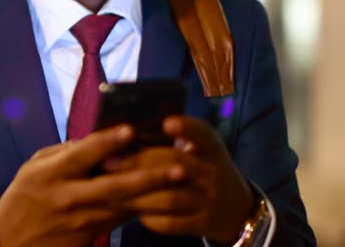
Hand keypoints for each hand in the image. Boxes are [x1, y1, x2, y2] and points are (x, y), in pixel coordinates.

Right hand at [0, 125, 185, 246]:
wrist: (11, 242)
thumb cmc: (25, 196)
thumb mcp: (34, 167)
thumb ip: (66, 152)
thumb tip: (99, 139)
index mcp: (50, 175)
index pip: (81, 156)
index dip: (106, 142)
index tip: (131, 130)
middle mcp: (68, 198)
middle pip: (113, 187)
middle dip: (148, 177)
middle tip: (178, 167)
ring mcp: (81, 221)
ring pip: (125, 206)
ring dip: (156, 195)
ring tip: (183, 185)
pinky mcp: (91, 237)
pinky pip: (122, 220)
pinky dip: (144, 208)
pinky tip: (166, 199)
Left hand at [112, 116, 253, 242]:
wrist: (236, 209)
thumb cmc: (204, 170)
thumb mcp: (201, 149)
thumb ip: (173, 140)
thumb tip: (126, 131)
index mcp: (211, 148)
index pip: (203, 134)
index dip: (186, 127)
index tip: (166, 122)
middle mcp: (212, 172)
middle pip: (175, 162)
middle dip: (138, 161)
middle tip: (108, 163)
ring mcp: (209, 200)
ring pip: (170, 196)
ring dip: (138, 193)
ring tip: (111, 189)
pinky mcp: (202, 223)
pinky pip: (172, 223)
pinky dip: (151, 218)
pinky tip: (134, 212)